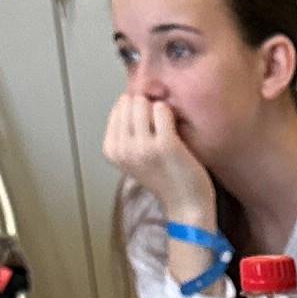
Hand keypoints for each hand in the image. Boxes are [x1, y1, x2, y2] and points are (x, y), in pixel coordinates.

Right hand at [102, 85, 212, 229]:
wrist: (186, 204)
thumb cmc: (165, 177)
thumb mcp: (134, 154)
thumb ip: (127, 129)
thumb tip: (130, 93)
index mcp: (111, 150)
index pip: (118, 107)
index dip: (136, 111)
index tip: (148, 129)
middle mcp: (122, 149)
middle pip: (129, 101)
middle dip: (146, 108)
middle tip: (159, 129)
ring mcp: (142, 147)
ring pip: (143, 102)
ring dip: (158, 111)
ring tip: (167, 131)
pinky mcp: (164, 145)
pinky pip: (162, 109)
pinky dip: (170, 115)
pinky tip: (176, 132)